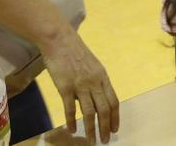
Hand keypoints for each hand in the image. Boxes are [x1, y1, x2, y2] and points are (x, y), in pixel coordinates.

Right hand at [40, 28, 119, 143]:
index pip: (113, 101)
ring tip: (92, 141)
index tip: (115, 128)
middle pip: (104, 109)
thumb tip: (94, 98)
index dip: (115, 116)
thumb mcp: (93, 66)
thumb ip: (95, 82)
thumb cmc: (75, 52)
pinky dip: (72, 121)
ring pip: (89, 112)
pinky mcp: (65, 87)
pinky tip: (72, 130)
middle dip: (106, 127)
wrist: (60, 41)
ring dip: (91, 129)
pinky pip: (70, 109)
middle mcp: (95, 83)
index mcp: (103, 77)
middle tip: (105, 140)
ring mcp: (80, 85)